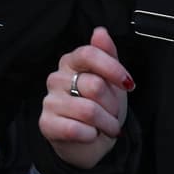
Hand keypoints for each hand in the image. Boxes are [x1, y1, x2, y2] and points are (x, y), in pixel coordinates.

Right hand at [38, 27, 133, 170]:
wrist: (90, 141)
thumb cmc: (101, 106)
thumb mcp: (111, 80)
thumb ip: (107, 54)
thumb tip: (100, 32)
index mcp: (70, 62)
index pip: (89, 54)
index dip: (112, 68)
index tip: (128, 84)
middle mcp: (56, 78)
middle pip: (94, 85)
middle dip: (112, 104)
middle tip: (113, 113)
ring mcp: (49, 101)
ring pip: (89, 110)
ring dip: (106, 123)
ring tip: (106, 127)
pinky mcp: (46, 123)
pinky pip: (75, 129)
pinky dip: (91, 135)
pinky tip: (91, 134)